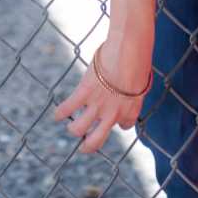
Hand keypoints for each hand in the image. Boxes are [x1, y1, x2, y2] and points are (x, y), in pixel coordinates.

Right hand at [50, 39, 149, 153]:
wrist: (129, 50)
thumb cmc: (137, 59)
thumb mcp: (140, 80)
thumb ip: (131, 89)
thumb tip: (127, 83)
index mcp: (131, 111)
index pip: (124, 126)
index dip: (118, 122)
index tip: (113, 117)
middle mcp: (113, 114)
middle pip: (96, 141)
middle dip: (88, 147)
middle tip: (84, 147)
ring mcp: (97, 105)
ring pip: (79, 128)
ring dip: (74, 130)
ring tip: (71, 128)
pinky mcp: (84, 92)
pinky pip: (68, 107)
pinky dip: (61, 112)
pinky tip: (57, 115)